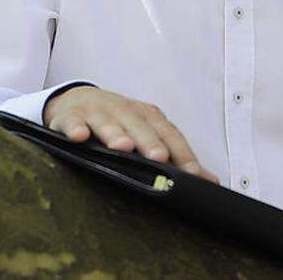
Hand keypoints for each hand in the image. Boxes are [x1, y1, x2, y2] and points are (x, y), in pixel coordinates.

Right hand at [44, 86, 218, 182]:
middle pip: (141, 127)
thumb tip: (211, 182)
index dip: (181, 153)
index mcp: (150, 118)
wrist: (78, 100)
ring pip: (108, 122)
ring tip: (122, 146)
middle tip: (159, 157)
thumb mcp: (149, 134)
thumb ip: (178, 158)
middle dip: (150, 141)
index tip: (192, 174)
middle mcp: (126, 112)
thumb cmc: (121, 124)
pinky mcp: (71, 116)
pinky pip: (72, 122)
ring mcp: (98, 112)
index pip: (170, 135)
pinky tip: (79, 137)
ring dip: (116, 133)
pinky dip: (75, 128)